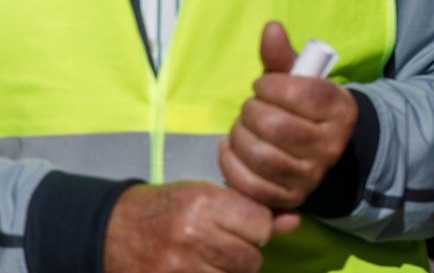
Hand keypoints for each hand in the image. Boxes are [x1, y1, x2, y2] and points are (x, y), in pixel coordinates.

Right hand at [103, 181, 297, 272]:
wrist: (111, 230)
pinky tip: (201, 270)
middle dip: (245, 254)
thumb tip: (294, 222)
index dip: (257, 227)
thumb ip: (252, 209)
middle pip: (251, 259)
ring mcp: (178, 267)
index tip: (243, 225)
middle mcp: (192, 236)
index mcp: (204, 204)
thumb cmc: (168, 208)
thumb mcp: (207, 194)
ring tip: (211, 259)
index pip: (261, 226)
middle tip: (226, 246)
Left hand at [219, 23, 356, 210]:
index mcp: (340, 110)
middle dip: (252, 112)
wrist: (321, 149)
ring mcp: (312, 174)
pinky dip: (231, 164)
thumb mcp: (299, 80)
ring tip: (240, 126)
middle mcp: (331, 144)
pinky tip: (230, 147)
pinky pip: (252, 184)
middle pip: (278, 128)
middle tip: (248, 107)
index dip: (270, 86)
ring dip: (240, 137)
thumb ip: (282, 56)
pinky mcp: (290, 197)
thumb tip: (271, 27)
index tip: (262, 85)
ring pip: (264, 157)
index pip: (300, 94)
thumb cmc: (302, 107)